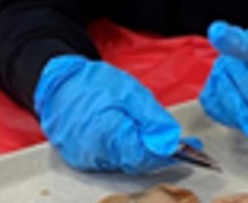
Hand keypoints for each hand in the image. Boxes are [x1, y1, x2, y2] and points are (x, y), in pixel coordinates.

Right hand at [33, 55, 184, 172]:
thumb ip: (150, 117)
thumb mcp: (128, 91)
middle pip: (136, 163)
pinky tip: (139, 141)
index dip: (166, 152)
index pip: (143, 155)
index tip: (188, 148)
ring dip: (145, 153)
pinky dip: (129, 152)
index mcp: (105, 133)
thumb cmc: (91, 83)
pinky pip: (113, 160)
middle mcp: (94, 153)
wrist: (59, 84)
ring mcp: (87, 159)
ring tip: (160, 138)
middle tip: (182, 144)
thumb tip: (170, 138)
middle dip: (160, 153)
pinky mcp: (84, 159)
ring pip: (126, 163)